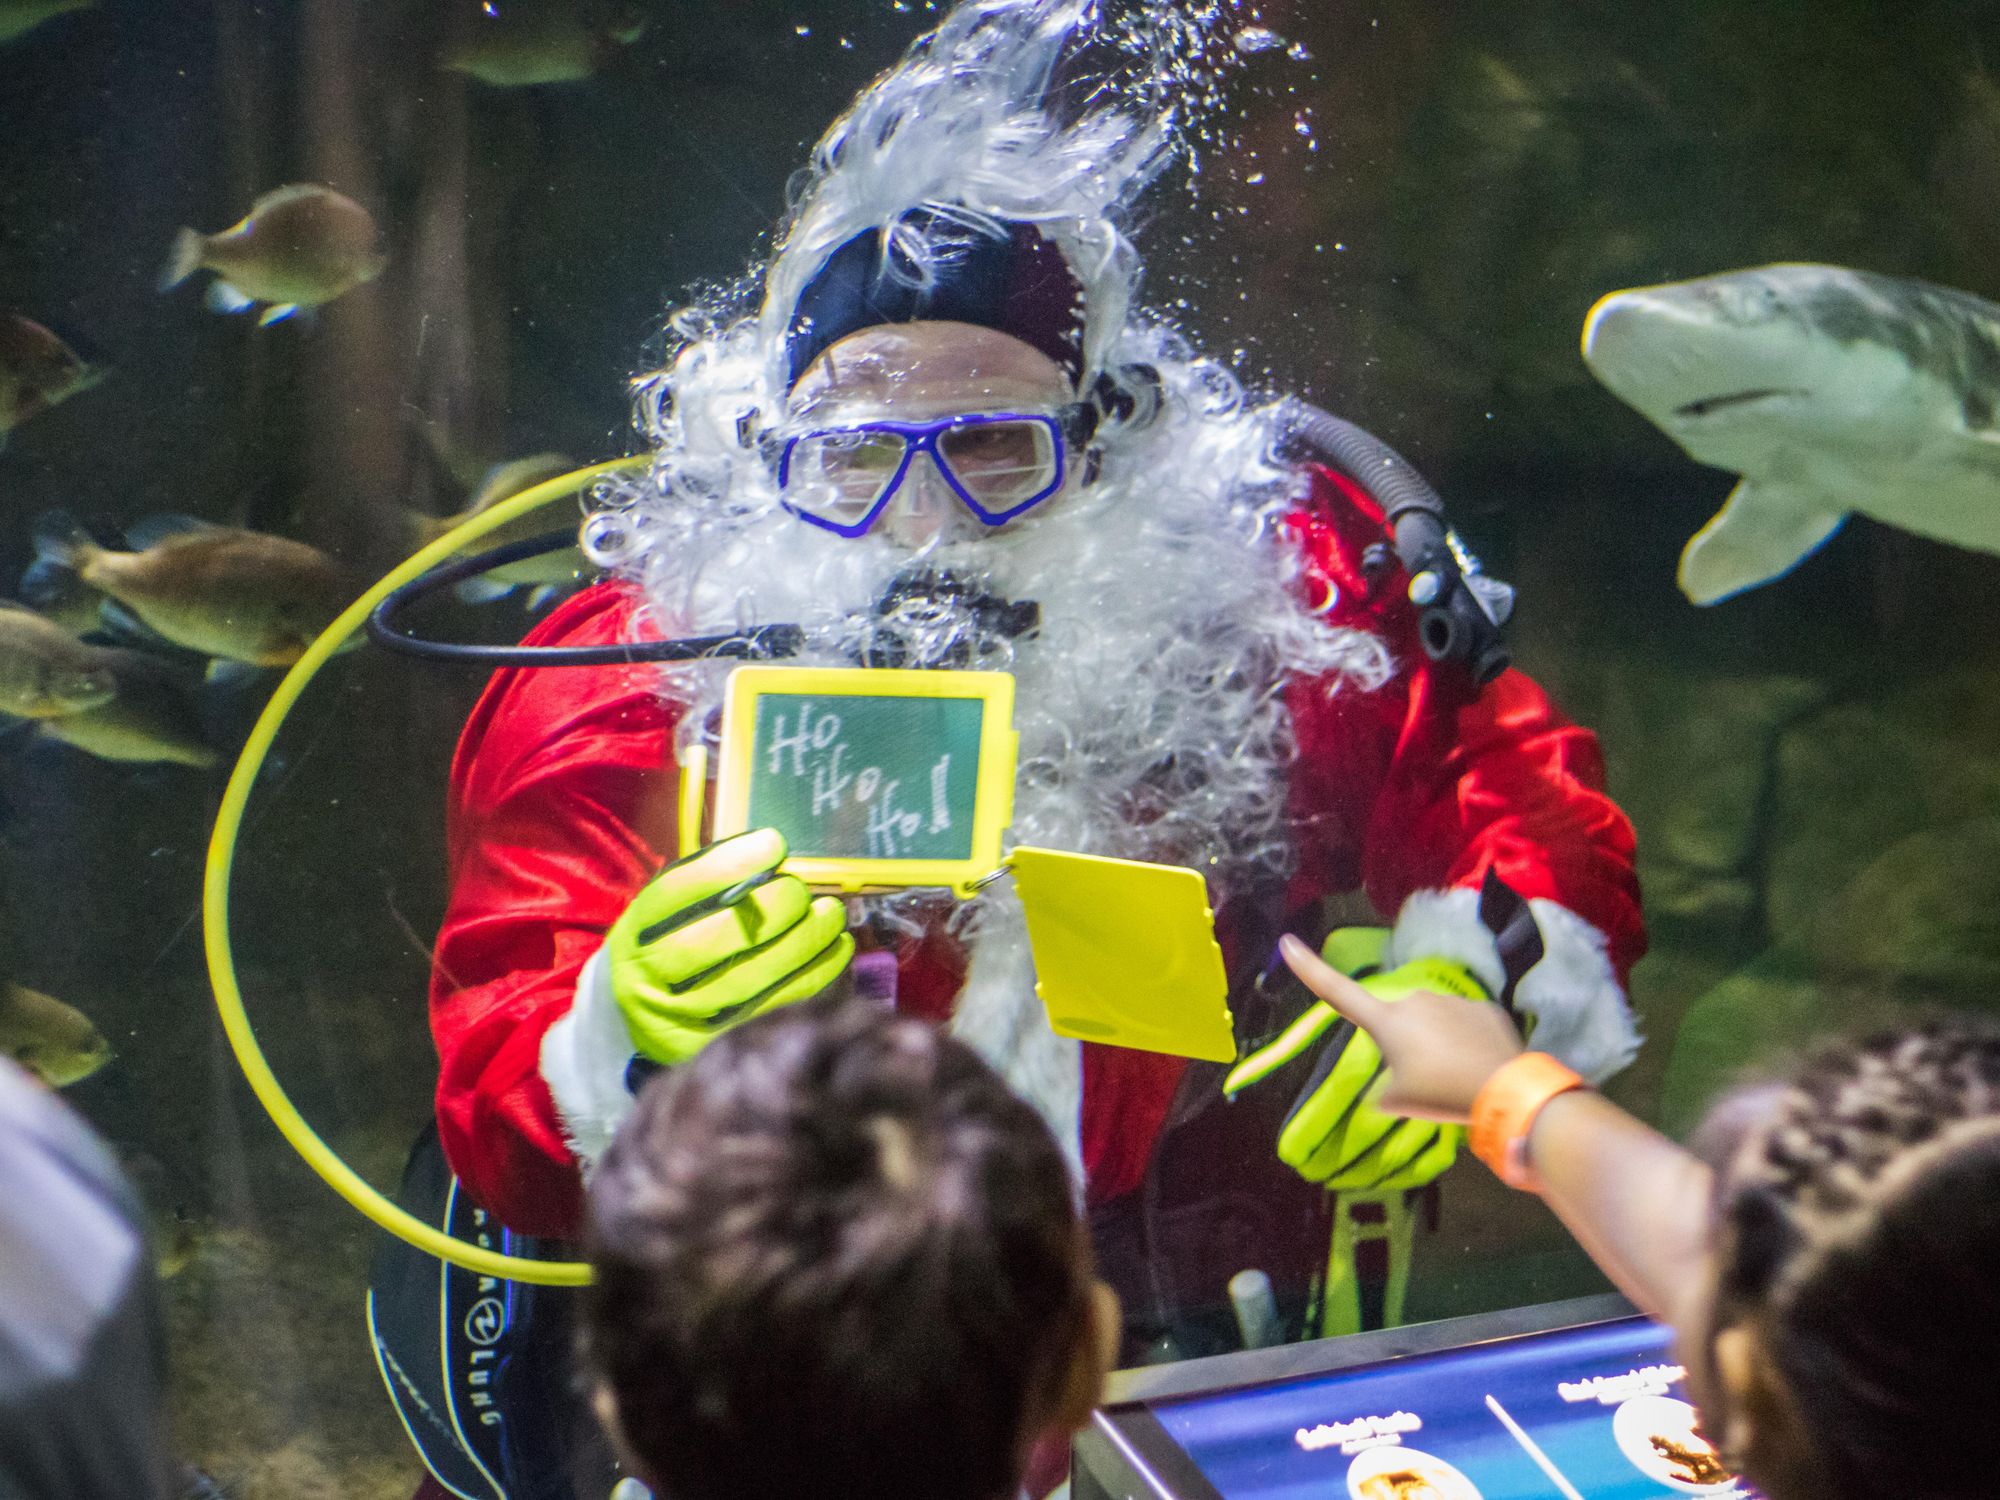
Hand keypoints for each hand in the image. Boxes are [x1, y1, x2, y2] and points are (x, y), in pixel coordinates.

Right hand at [606, 828, 852, 1065]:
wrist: (634, 1025)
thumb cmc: (664, 951)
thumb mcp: (665, 916)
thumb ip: (707, 887)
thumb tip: (772, 857)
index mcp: (634, 935)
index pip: (679, 892)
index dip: (731, 863)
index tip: (773, 845)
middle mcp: (651, 980)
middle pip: (720, 938)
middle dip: (774, 905)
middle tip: (801, 891)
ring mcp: (683, 1020)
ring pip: (755, 976)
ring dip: (805, 940)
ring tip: (831, 915)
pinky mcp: (718, 1047)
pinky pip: (777, 1006)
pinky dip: (815, 974)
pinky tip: (836, 949)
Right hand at [1276, 932, 1526, 1123]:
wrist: (1504, 1089)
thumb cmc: (1440, 1094)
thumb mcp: (1398, 1101)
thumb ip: (1385, 1087)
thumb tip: (1391, 1084)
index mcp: (1386, 1020)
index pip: (1337, 992)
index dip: (1309, 969)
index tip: (1288, 943)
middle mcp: (1414, 1000)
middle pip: (1398, 1022)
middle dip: (1405, 1043)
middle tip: (1425, 1078)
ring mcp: (1450, 1000)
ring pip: (1434, 1023)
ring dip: (1437, 1043)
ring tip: (1455, 1075)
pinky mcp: (1482, 1007)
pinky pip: (1464, 1025)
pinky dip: (1465, 1043)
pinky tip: (1477, 1065)